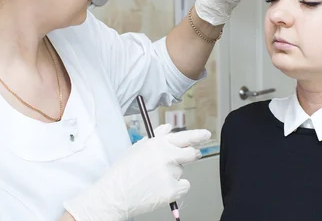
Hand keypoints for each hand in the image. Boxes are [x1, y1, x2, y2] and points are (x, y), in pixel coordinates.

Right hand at [64, 124, 210, 220]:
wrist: (114, 194)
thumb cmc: (123, 171)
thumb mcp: (138, 148)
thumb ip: (156, 137)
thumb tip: (168, 127)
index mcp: (158, 144)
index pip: (184, 137)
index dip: (198, 136)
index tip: (206, 135)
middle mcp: (166, 156)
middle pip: (192, 153)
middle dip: (191, 155)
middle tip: (179, 161)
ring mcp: (170, 174)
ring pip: (182, 172)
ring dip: (174, 174)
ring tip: (153, 179)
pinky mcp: (172, 190)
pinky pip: (183, 186)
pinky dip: (176, 189)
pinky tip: (159, 189)